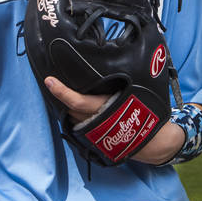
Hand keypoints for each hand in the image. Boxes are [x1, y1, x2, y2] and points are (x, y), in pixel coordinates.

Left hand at [43, 77, 201, 165]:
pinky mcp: (93, 140)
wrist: (153, 141)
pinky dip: (76, 113)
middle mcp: (94, 122)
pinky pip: (79, 123)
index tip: (49, 80)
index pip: (76, 100)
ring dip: (69, 105)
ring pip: (73, 116)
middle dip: (62, 95)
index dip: (60, 91)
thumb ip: (120, 79)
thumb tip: (112, 59)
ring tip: (66, 89)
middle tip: (55, 79)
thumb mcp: (137, 90)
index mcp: (104, 108)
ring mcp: (92, 133)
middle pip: (69, 107)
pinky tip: (78, 104)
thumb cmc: (146, 112)